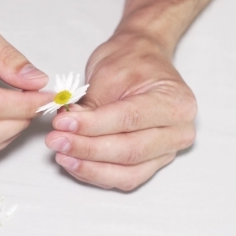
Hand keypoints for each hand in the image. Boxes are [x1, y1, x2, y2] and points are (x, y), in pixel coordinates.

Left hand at [45, 33, 196, 189]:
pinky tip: (74, 162)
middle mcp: (178, 131)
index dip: (92, 126)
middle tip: (57, 141)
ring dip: (90, 167)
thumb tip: (66, 128)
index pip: (129, 119)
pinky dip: (97, 173)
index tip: (62, 124)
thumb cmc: (131, 61)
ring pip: (128, 173)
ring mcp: (167, 151)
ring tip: (62, 155)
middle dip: (87, 149)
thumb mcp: (108, 74)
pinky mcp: (152, 164)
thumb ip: (89, 106)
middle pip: (130, 150)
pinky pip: (125, 178)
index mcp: (176, 102)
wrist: (143, 58)